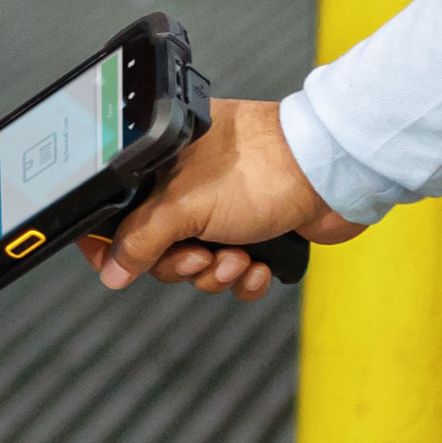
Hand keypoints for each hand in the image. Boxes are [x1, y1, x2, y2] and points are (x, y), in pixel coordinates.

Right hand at [79, 96, 358, 302]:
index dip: (114, 245)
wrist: (329, 176)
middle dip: (183, 264)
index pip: (119, 211)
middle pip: (158, 250)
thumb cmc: (260, 170)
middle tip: (201, 255)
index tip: (117, 268)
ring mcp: (223, 211)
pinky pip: (234, 274)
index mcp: (162, 166)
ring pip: (198, 267)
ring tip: (240, 256)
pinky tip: (260, 264)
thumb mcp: (183, 206)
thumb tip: (112, 271)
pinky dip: (246, 277)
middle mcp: (188, 187)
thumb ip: (140, 239)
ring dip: (217, 273)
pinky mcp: (255, 233)